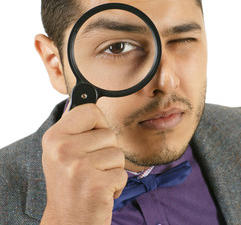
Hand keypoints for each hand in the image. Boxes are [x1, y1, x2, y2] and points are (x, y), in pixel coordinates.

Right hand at [40, 104, 126, 224]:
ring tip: (94, 181)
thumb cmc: (71, 184)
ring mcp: (78, 168)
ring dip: (112, 170)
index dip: (98, 125)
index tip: (89, 142)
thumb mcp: (63, 151)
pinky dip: (117, 185)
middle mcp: (62, 150)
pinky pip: (123, 173)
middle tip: (90, 169)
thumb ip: (77, 126)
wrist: (69, 221)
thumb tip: (88, 91)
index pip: (92, 110)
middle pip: (109, 133)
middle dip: (107, 152)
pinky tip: (101, 193)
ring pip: (118, 153)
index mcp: (54, 137)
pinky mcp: (96, 185)